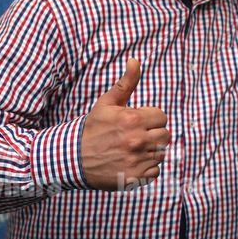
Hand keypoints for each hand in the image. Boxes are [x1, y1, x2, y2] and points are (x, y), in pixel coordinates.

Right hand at [81, 58, 169, 189]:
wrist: (72, 159)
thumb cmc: (92, 129)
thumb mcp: (107, 103)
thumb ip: (126, 83)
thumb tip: (135, 60)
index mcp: (133, 120)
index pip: (162, 117)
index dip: (151, 119)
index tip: (138, 122)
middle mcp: (137, 141)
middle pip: (165, 135)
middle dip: (153, 134)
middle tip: (136, 136)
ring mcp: (137, 160)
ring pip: (161, 153)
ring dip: (150, 151)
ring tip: (132, 150)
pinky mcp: (135, 178)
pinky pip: (155, 171)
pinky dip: (146, 169)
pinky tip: (132, 163)